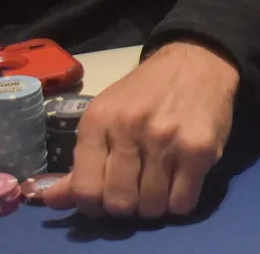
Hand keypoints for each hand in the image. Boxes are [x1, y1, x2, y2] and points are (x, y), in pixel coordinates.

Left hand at [43, 39, 237, 218]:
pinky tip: (181, 182)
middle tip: (136, 192)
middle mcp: (130, 129)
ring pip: (152, 207)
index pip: (86, 190)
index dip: (94, 206)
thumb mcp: (106, 117)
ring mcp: (167, 139)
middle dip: (127, 207)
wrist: (198, 61)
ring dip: (154, 205)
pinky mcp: (200, 148)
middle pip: (120, 203)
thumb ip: (82, 161)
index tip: (106, 199)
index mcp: (99, 121)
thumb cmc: (147, 92)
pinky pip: (183, 203)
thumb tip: (51, 200)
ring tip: (160, 185)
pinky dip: (179, 202)